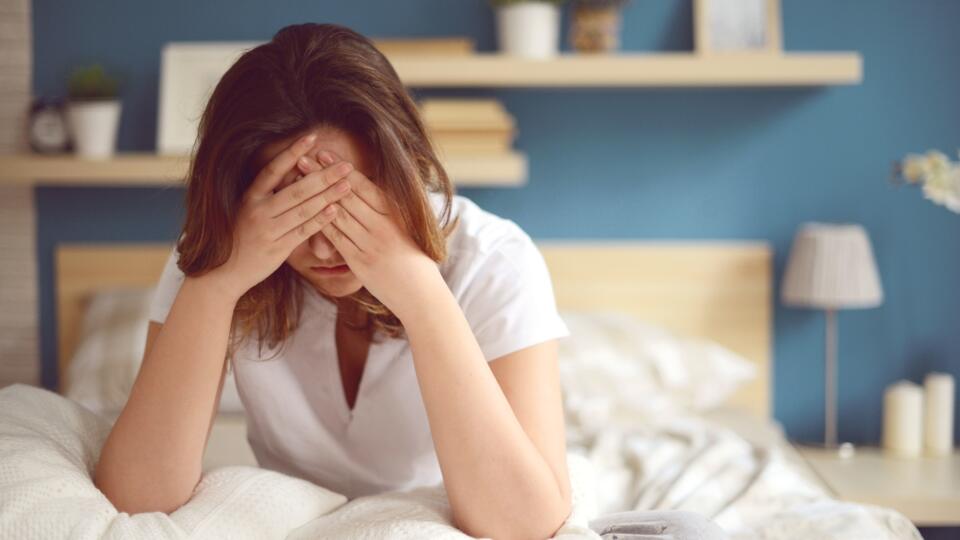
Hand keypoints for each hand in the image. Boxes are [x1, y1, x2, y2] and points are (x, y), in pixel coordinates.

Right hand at [208, 133, 356, 299]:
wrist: (224, 272)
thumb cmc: (241, 238)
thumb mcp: (249, 210)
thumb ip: (270, 194)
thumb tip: (298, 173)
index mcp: (250, 197)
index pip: (273, 169)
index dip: (292, 152)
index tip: (312, 137)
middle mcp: (257, 210)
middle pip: (296, 189)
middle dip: (323, 176)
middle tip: (346, 165)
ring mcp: (267, 230)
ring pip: (303, 209)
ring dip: (328, 196)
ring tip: (347, 184)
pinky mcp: (276, 249)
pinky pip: (302, 231)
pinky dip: (320, 220)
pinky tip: (335, 210)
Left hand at [296, 150, 443, 321]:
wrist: (421, 295)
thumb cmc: (416, 261)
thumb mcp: (409, 229)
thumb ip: (390, 211)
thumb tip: (372, 191)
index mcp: (396, 215)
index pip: (365, 187)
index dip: (343, 169)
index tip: (326, 154)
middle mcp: (383, 226)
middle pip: (347, 196)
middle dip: (323, 176)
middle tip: (303, 157)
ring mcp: (370, 244)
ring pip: (339, 214)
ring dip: (316, 195)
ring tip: (300, 180)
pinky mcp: (360, 262)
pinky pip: (336, 239)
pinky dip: (320, 223)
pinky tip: (305, 211)